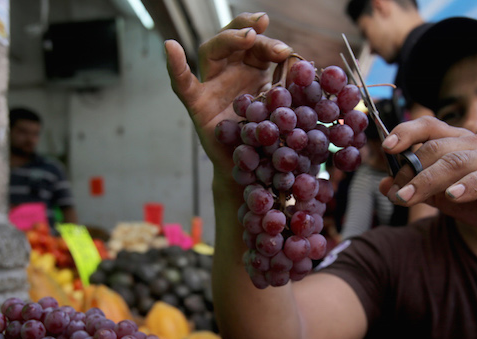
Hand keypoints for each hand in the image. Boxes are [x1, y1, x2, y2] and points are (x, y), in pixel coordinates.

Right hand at [165, 13, 292, 175]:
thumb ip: (293, 88)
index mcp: (252, 70)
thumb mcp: (286, 109)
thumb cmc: (271, 137)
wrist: (256, 171)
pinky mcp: (197, 105)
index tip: (285, 50)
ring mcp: (212, 87)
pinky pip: (182, 84)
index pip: (257, 46)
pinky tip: (171, 46)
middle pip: (232, 40)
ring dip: (228, 39)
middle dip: (247, 31)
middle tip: (261, 29)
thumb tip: (305, 66)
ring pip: (211, 51)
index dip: (268, 42)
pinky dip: (175, 66)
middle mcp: (230, 73)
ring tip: (247, 37)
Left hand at [378, 117, 476, 240]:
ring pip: (455, 162)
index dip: (406, 132)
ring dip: (427, 181)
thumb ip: (415, 187)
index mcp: (458, 140)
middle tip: (394, 194)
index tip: (386, 147)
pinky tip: (451, 196)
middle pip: (435, 148)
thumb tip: (384, 185)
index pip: (429, 126)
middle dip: (409, 171)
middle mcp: (476, 142)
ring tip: (407, 198)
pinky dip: (467, 186)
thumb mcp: (440, 195)